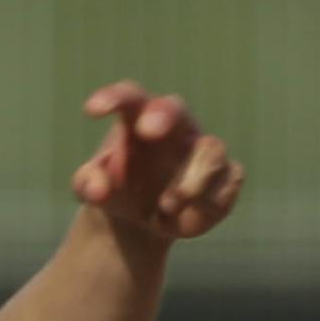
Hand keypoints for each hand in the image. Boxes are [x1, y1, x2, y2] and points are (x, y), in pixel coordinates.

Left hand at [72, 84, 243, 243]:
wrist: (139, 221)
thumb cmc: (116, 190)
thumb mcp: (92, 190)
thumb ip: (89, 184)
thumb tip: (98, 189)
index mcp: (138, 117)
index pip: (129, 97)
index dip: (113, 98)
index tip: (91, 110)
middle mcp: (174, 126)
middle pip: (175, 108)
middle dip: (164, 115)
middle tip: (148, 131)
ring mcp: (203, 150)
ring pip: (211, 149)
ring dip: (190, 180)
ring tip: (165, 207)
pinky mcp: (226, 176)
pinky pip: (230, 181)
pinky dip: (209, 204)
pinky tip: (186, 223)